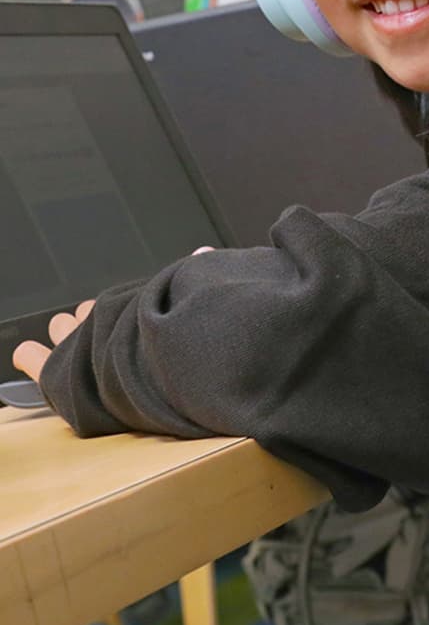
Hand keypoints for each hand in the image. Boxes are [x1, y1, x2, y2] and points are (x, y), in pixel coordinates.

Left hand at [10, 248, 211, 384]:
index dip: (119, 307)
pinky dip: (29, 355)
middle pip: (87, 313)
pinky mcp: (53, 372)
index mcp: (123, 307)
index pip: (115, 300)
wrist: (135, 374)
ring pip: (61, 329)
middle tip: (99, 332)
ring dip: (66, 335)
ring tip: (73, 346)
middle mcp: (98, 321)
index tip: (121, 311)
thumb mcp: (180, 301)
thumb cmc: (162, 344)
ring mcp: (73, 347)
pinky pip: (32, 358)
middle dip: (90, 320)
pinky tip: (27, 353)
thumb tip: (204, 251)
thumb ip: (189, 274)